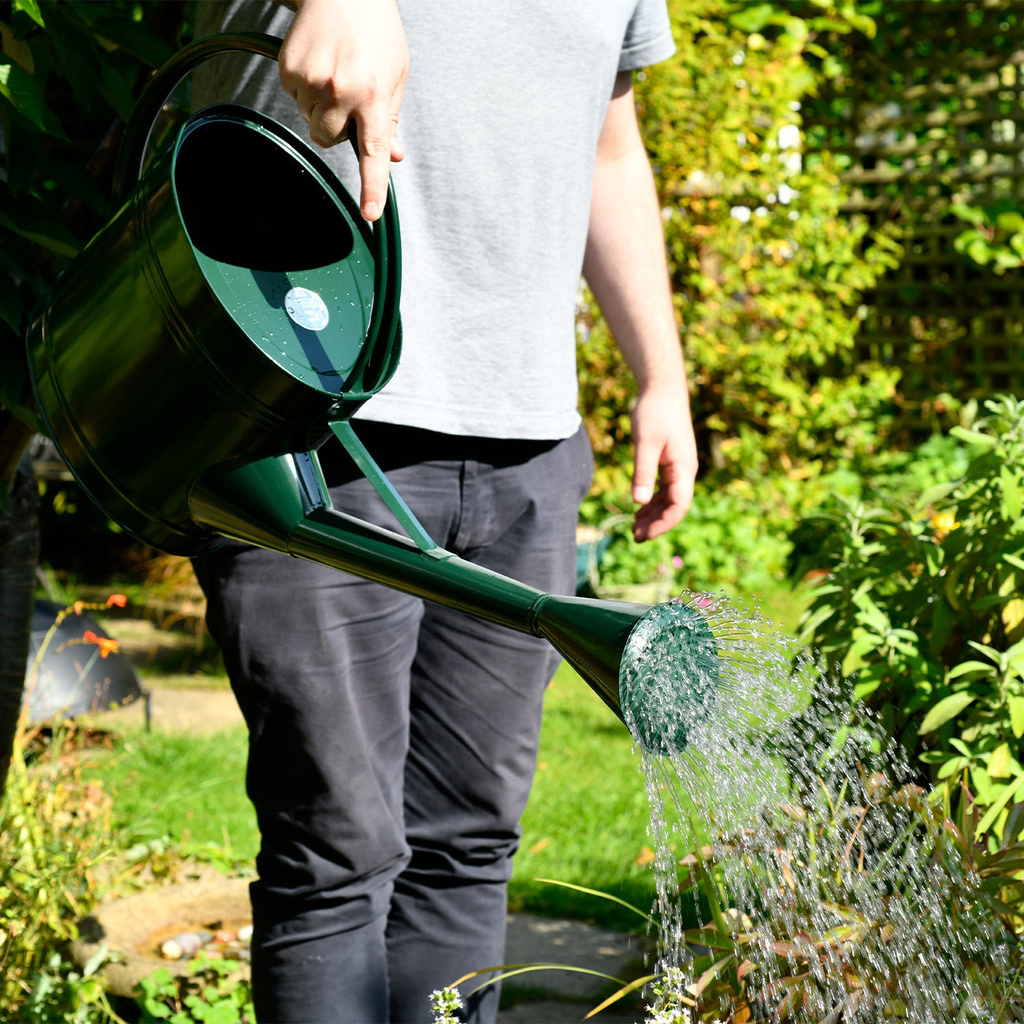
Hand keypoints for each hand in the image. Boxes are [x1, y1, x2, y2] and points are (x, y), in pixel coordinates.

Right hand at [280, 0, 408, 220]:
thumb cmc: (376, 33)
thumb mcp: (395, 76)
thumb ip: (390, 119)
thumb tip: (393, 157)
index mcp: (373, 95)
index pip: (373, 152)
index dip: (372, 187)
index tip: (369, 214)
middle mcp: (341, 91)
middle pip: (329, 140)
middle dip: (337, 128)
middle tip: (348, 98)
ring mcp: (311, 81)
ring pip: (311, 121)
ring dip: (321, 107)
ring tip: (334, 73)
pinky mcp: (288, 70)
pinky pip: (294, 99)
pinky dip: (305, 89)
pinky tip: (318, 65)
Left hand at [629, 385, 697, 541]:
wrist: (662, 390)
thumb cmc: (654, 413)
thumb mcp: (645, 444)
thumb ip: (643, 472)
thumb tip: (638, 501)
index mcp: (683, 469)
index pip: (678, 505)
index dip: (663, 523)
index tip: (645, 534)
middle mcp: (684, 471)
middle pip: (674, 506)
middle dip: (656, 523)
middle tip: (635, 538)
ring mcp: (678, 467)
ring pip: (668, 499)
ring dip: (653, 514)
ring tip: (635, 529)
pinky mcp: (670, 462)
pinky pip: (663, 489)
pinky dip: (651, 501)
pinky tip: (639, 509)